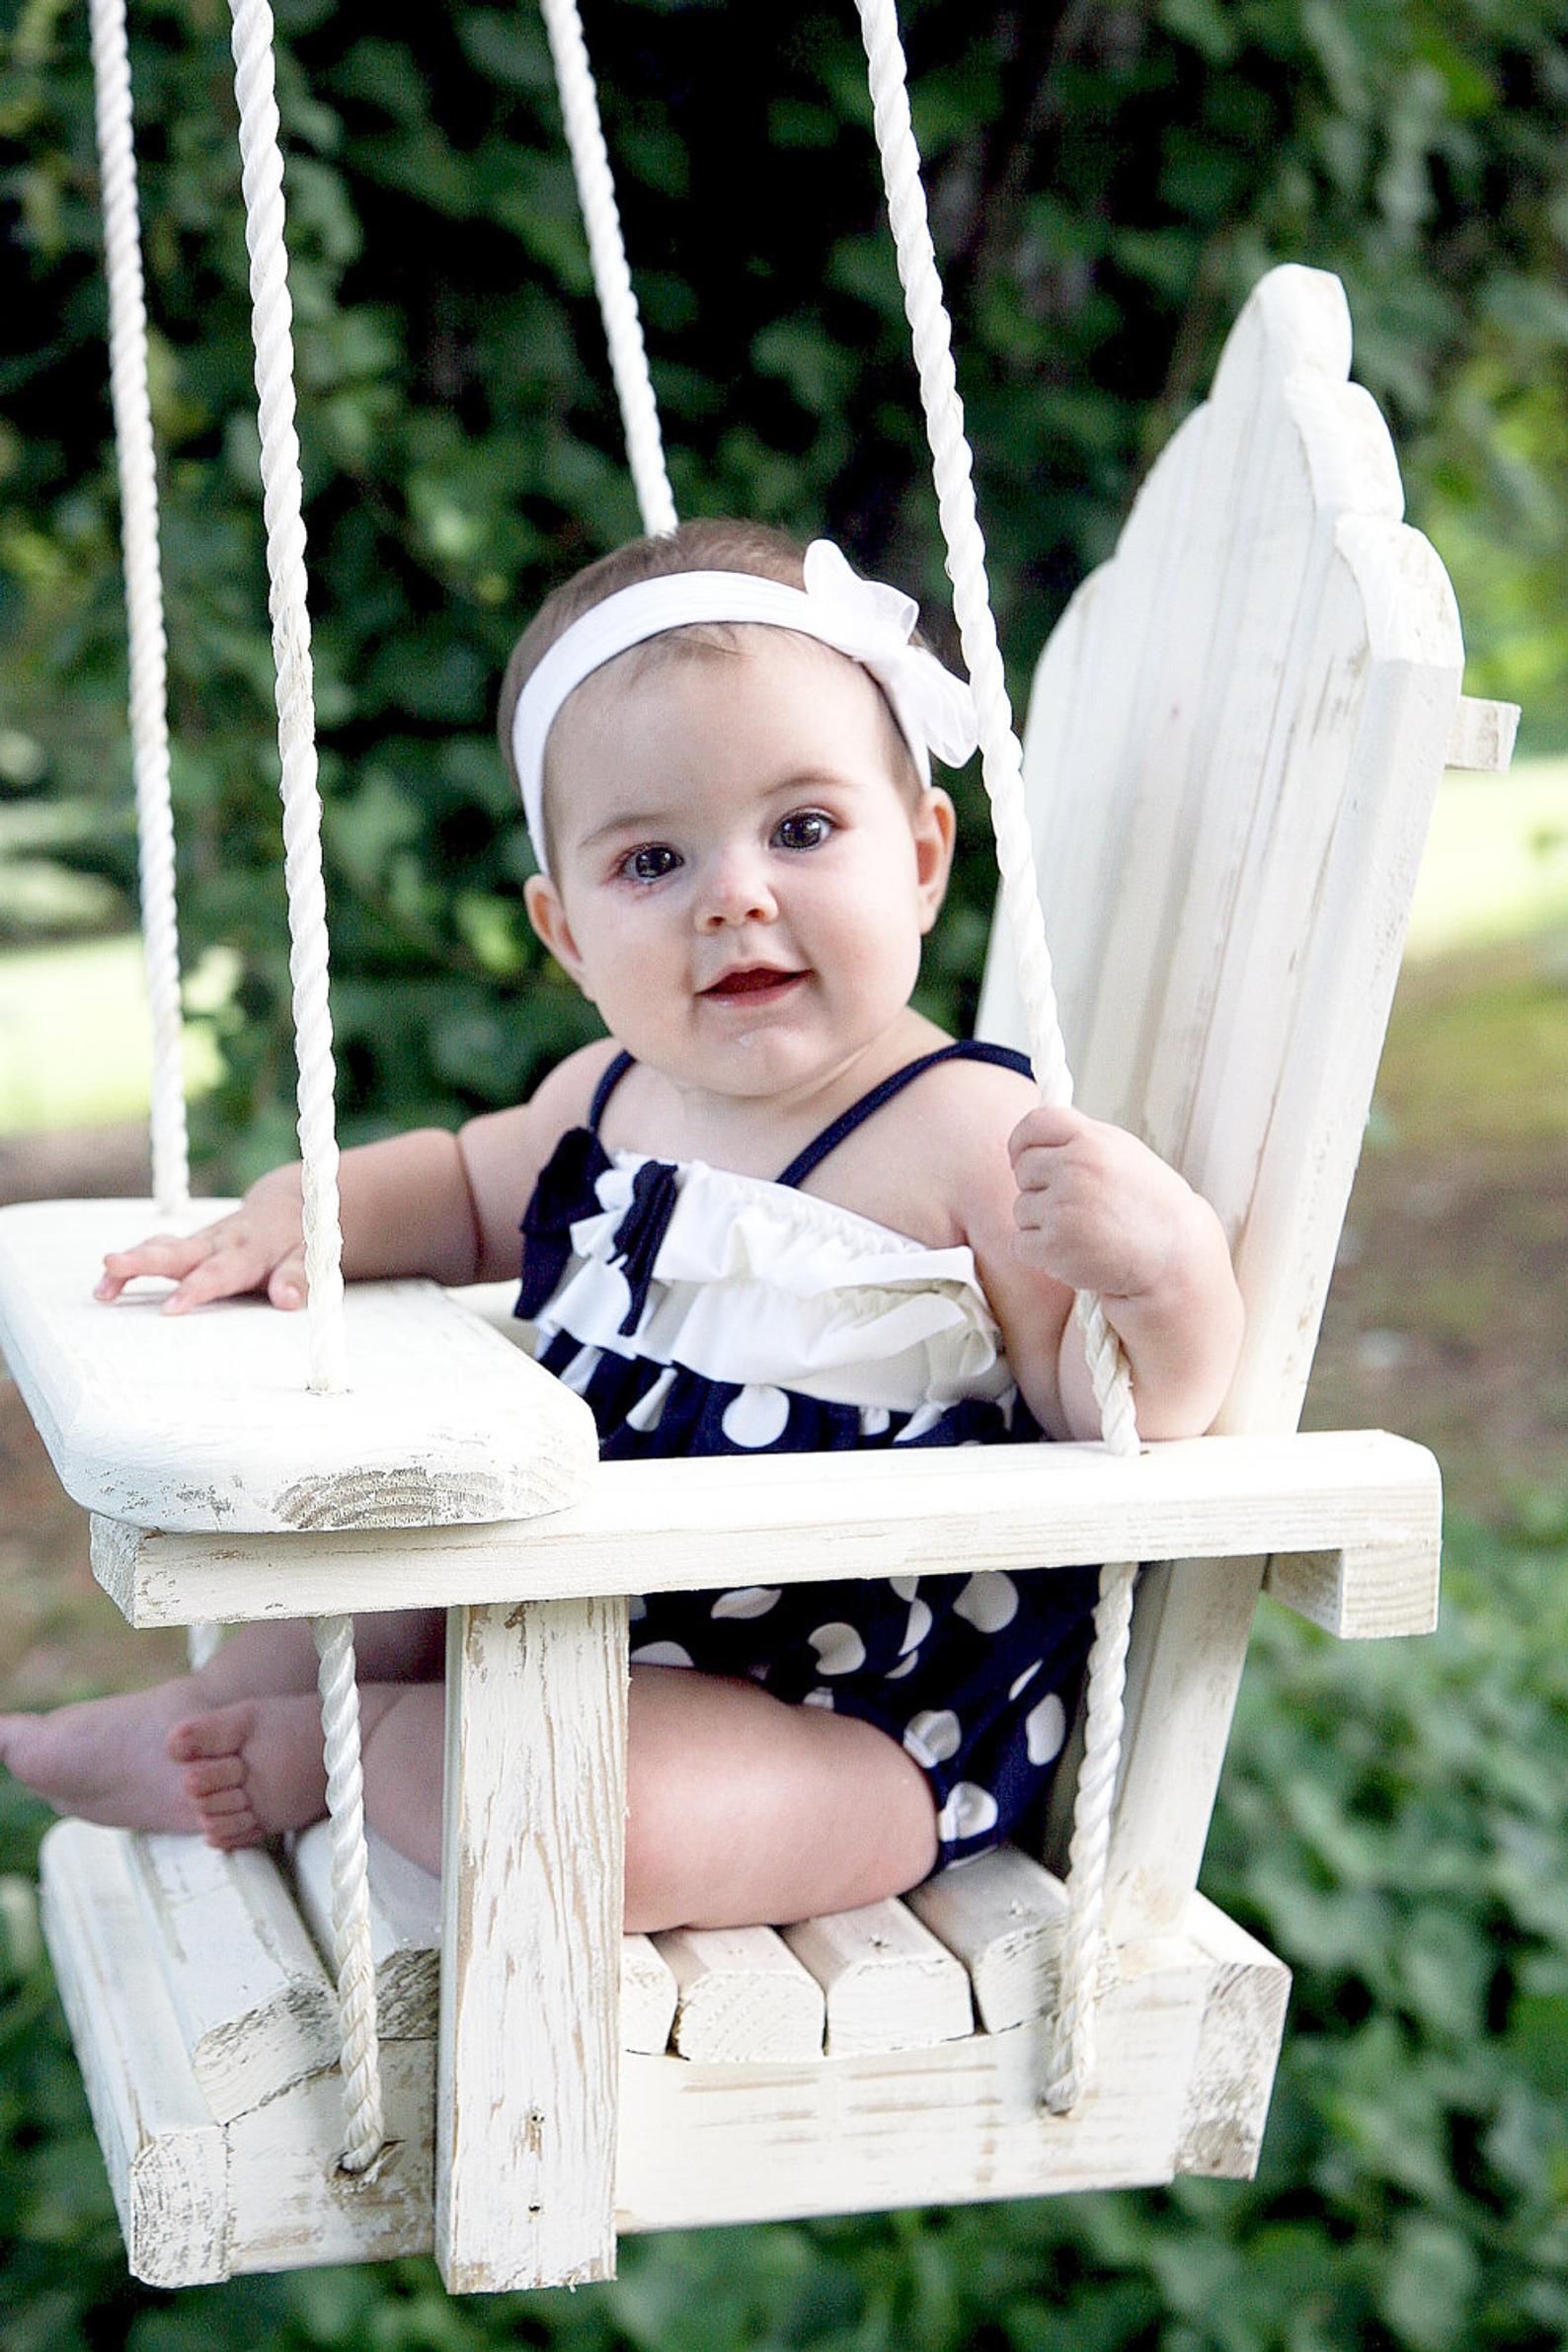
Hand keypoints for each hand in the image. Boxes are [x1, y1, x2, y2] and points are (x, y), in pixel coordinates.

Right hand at [94, 1167, 307, 1314]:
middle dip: (143, 1260)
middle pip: (177, 1252)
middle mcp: (219, 1242)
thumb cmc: (299, 1240)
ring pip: (161, 1248)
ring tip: (101, 1288)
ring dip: (130, 1264)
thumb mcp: (309, 1258)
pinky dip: (130, 1267)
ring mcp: (201, 1242)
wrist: (291, 1206)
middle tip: (111, 1265)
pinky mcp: (190, 1245)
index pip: (219, 1272)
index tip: (169, 1309)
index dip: (195, 1289)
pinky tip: (105, 1288)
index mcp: (248, 1249)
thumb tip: (286, 1300)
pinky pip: (157, 1250)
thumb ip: (297, 1278)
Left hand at [1007, 1102, 1196, 1301]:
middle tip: (1074, 1205)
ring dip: (1042, 1223)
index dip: (1022, 1142)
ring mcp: (1062, 1208)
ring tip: (1083, 1230)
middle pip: (1023, 1169)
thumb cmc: (1150, 1206)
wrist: (1173, 1256)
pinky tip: (1073, 1251)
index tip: (1021, 1157)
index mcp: (1092, 1141)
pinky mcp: (1054, 1246)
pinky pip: (1020, 1243)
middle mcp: (1074, 1170)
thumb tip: (1031, 1142)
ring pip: (1021, 1209)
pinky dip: (1040, 1253)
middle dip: (1039, 1188)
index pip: (1035, 1123)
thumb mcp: (1123, 1154)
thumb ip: (1080, 1141)